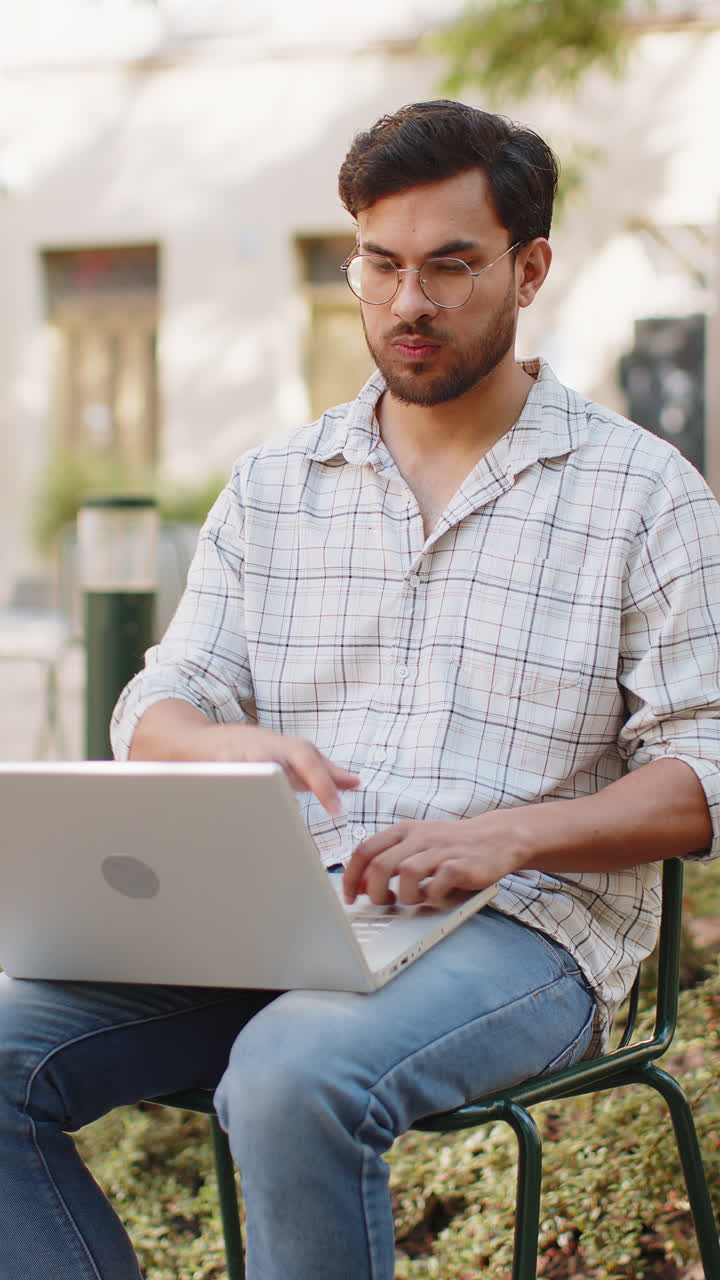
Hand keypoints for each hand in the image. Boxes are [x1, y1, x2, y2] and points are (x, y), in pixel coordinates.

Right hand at [190, 723, 360, 816]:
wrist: (201, 741)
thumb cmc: (254, 751)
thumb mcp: (290, 756)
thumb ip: (323, 772)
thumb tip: (355, 782)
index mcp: (287, 748)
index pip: (311, 762)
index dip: (325, 785)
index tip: (337, 810)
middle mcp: (265, 749)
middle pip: (284, 762)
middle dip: (299, 782)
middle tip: (314, 807)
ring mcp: (238, 756)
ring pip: (256, 768)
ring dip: (265, 784)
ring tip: (274, 806)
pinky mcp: (214, 768)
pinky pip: (227, 781)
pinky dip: (233, 793)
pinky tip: (237, 810)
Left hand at [343, 813, 525, 905]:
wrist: (497, 838)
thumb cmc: (451, 846)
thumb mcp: (416, 845)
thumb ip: (387, 860)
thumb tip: (357, 886)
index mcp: (404, 830)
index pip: (365, 850)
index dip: (351, 876)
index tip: (349, 897)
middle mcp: (419, 837)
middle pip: (380, 864)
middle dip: (374, 891)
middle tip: (382, 902)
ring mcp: (441, 850)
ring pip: (406, 873)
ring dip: (403, 895)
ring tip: (413, 899)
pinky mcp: (460, 865)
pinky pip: (436, 884)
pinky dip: (431, 896)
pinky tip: (435, 896)